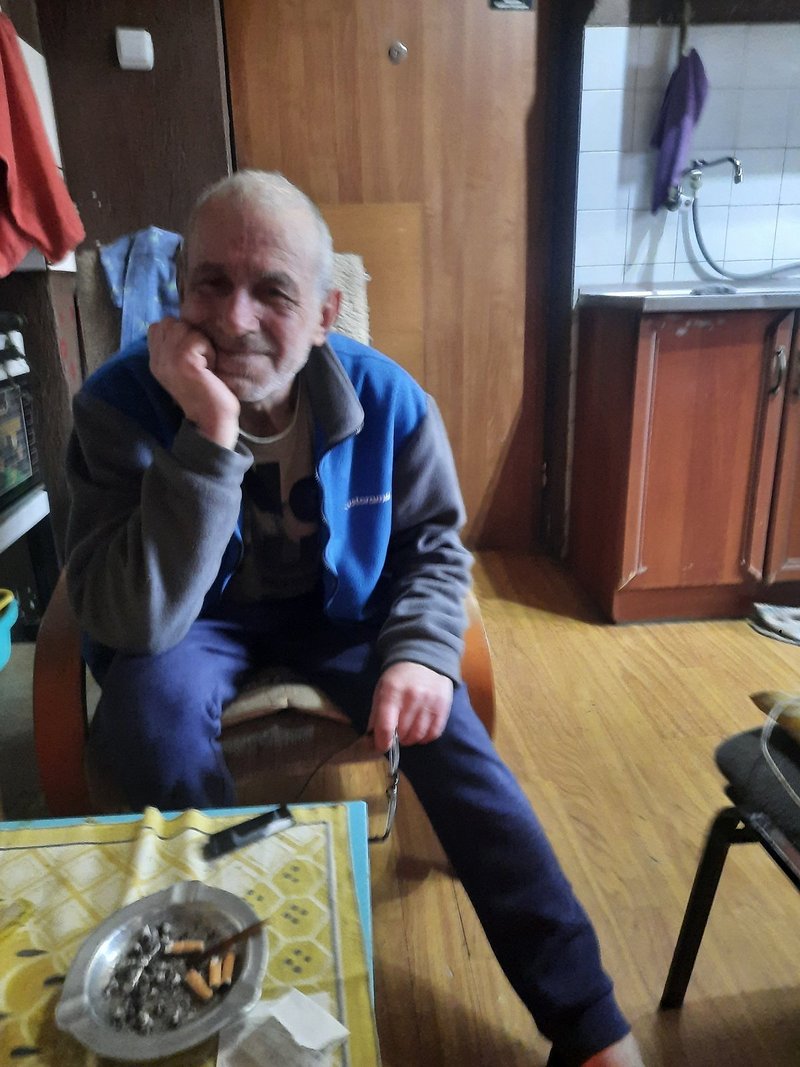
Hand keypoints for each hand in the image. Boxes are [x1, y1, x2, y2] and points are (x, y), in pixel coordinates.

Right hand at [148, 317, 239, 448]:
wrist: (211, 422)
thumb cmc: (205, 396)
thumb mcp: (183, 368)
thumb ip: (175, 349)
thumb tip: (181, 326)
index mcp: (155, 361)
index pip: (158, 326)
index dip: (179, 333)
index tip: (191, 356)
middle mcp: (156, 359)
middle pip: (171, 322)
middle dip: (190, 336)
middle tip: (199, 362)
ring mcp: (168, 360)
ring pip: (184, 327)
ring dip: (200, 343)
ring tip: (203, 366)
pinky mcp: (183, 361)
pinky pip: (197, 338)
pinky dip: (208, 351)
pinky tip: (208, 369)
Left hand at [368, 662, 453, 753]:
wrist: (423, 659)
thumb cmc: (398, 678)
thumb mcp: (381, 690)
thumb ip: (376, 715)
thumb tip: (372, 740)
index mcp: (392, 692)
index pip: (386, 726)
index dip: (382, 742)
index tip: (381, 746)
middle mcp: (412, 696)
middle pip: (402, 733)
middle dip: (396, 738)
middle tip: (395, 734)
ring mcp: (430, 701)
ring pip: (418, 735)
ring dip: (410, 739)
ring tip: (407, 733)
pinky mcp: (443, 706)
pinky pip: (434, 733)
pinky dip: (425, 737)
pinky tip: (420, 731)